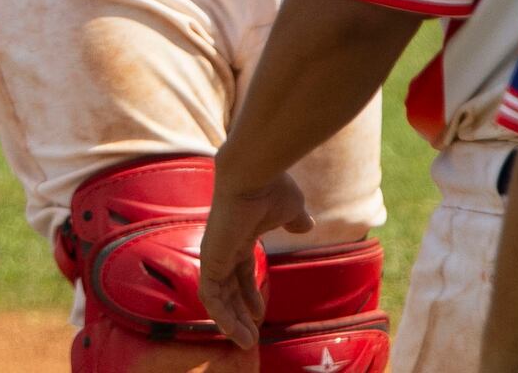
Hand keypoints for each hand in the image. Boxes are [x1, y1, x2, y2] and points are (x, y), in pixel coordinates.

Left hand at [197, 168, 310, 349]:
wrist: (254, 174)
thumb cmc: (273, 187)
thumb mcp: (291, 209)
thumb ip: (295, 220)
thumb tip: (306, 225)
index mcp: (240, 235)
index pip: (240, 270)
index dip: (249, 293)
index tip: (258, 313)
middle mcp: (224, 246)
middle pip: (228, 288)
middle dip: (239, 314)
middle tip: (251, 337)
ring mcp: (215, 254)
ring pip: (218, 298)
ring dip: (231, 322)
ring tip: (246, 343)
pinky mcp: (210, 260)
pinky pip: (211, 297)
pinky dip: (221, 317)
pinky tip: (235, 333)